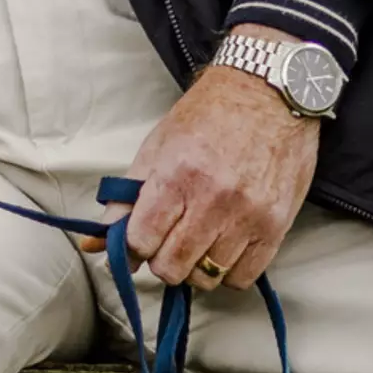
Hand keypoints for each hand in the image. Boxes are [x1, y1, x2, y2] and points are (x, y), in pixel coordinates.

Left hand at [85, 24, 321, 290]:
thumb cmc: (207, 118)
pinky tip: (223, 247)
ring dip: (195, 268)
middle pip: (172, 266)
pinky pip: (244, 277)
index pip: (141, 241)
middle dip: (161, 261)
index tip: (139, 240)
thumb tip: (95, 245)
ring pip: (207, 277)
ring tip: (196, 241)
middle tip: (166, 242)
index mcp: (176, 175)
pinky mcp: (277, 226)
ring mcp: (249, 216)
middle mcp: (214, 200)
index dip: (133, 247)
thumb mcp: (155, 149)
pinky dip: (228, 272)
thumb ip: (125, 200)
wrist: (267, 95)